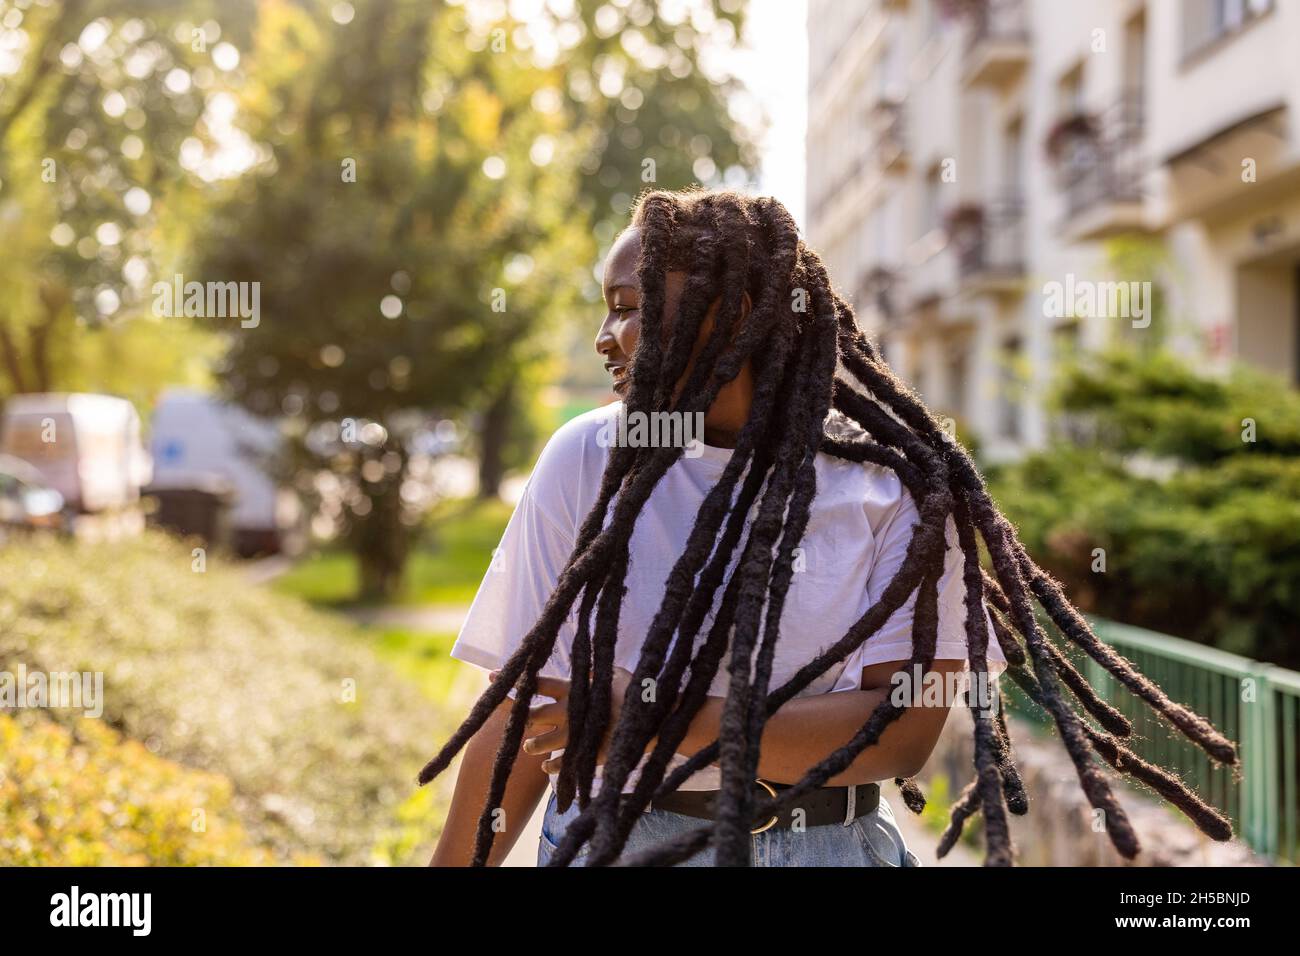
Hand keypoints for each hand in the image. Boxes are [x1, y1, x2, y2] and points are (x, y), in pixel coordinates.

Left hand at [491, 667, 633, 774]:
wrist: (652, 723)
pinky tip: (546, 766)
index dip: (513, 679)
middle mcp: (567, 712)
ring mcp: (573, 735)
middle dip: (513, 714)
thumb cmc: (635, 692)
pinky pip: (558, 765)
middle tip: (503, 712)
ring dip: (531, 744)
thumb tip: (587, 666)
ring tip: (530, 745)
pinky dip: (550, 766)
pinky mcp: (583, 755)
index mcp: (572, 690)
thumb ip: (595, 671)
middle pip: (529, 715)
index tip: (492, 676)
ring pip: (538, 743)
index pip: (535, 683)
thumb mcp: (615, 672)